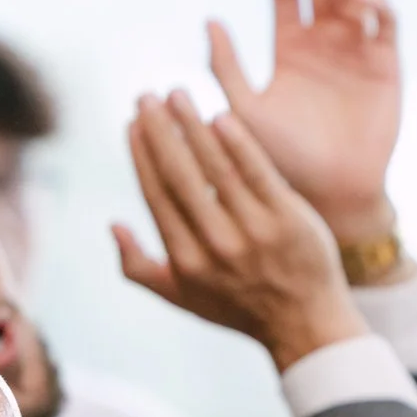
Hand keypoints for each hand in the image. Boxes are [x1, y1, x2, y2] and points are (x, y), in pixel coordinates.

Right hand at [112, 93, 364, 369]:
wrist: (304, 323)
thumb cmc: (236, 307)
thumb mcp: (181, 298)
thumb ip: (138, 267)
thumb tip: (112, 224)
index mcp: (186, 261)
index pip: (157, 196)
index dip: (142, 157)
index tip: (132, 124)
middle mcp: (216, 245)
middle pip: (181, 176)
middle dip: (160, 131)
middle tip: (146, 96)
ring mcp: (254, 230)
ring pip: (216, 168)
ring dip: (193, 126)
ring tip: (178, 93)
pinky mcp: (288, 217)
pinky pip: (258, 172)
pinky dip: (239, 143)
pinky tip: (221, 115)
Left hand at [209, 0, 401, 248]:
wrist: (330, 194)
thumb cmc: (281, 160)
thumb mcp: (245, 111)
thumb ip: (226, 68)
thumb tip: (209, 21)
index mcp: (290, 52)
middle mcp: (325, 47)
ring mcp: (357, 54)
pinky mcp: (386, 67)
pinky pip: (386, 27)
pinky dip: (379, 8)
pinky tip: (365, 5)